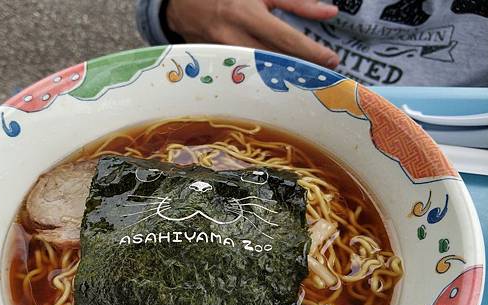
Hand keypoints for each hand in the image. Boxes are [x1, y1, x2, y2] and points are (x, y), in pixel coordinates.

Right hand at [166, 0, 339, 67]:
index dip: (312, 52)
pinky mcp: (215, 66)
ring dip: (283, 79)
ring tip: (302, 81)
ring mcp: (224, 56)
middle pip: (276, 62)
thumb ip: (296, 2)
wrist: (182, 3)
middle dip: (301, 70)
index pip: (288, 40)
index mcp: (249, 14)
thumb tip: (328, 13)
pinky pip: (241, 77)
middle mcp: (235, 38)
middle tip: (321, 76)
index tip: (331, 61)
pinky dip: (259, 81)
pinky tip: (274, 86)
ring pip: (259, 74)